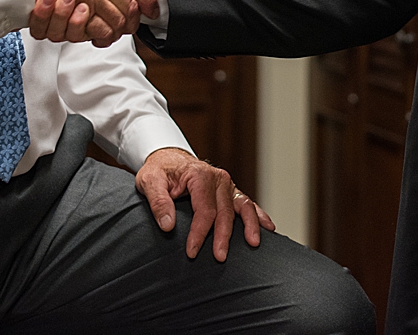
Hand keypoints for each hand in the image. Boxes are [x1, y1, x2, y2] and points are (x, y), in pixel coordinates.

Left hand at [135, 147, 274, 260]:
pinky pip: (247, 203)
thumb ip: (158, 201)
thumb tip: (168, 225)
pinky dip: (258, 215)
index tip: (192, 252)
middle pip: (225, 211)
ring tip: (253, 244)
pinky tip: (267, 227)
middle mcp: (218, 178)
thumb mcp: (150, 181)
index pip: (204, 209)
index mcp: (200, 175)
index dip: (199, 232)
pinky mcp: (230, 191)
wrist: (168, 159)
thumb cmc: (159, 171)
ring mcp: (227, 185)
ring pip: (243, 206)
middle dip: (223, 236)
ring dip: (249, 225)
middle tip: (219, 257)